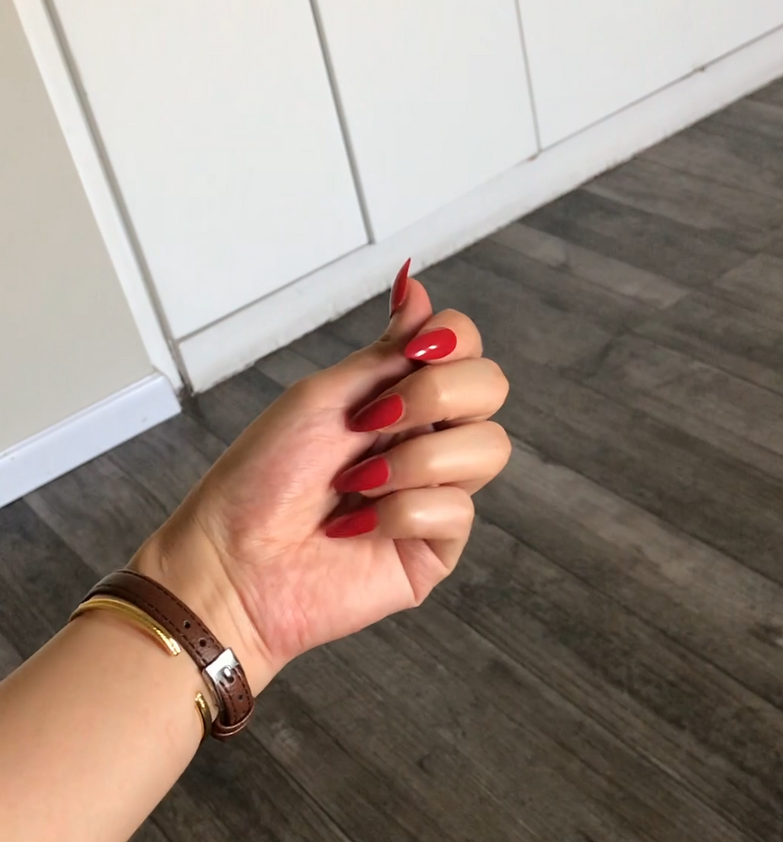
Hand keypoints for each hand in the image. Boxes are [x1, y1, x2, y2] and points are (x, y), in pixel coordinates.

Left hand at [132, 264, 510, 691]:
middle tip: (371, 423)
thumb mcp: (324, 396)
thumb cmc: (261, 479)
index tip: (410, 354)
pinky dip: (399, 512)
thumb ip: (386, 349)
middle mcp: (424, 438)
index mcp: (398, 396)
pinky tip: (355, 528)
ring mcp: (434, 493)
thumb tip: (413, 280)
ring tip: (356, 484)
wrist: (233, 561)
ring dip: (414, 459)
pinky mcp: (434, 547)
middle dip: (435, 396)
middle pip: (490, 388)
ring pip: (488, 448)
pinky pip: (457, 511)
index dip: (451, 340)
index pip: (465, 347)